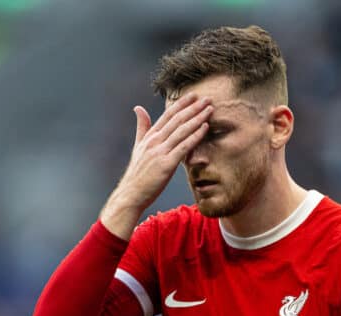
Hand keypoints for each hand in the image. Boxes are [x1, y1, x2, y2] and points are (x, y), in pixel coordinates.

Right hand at [101, 93, 212, 239]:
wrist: (131, 194)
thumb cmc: (138, 174)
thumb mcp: (138, 147)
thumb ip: (142, 127)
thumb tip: (138, 108)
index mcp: (149, 136)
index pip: (167, 115)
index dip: (181, 103)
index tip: (193, 95)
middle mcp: (154, 141)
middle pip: (177, 119)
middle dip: (193, 107)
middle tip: (207, 98)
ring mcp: (160, 151)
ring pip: (182, 130)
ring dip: (197, 118)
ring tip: (210, 109)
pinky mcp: (166, 164)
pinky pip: (184, 146)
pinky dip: (195, 135)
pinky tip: (205, 127)